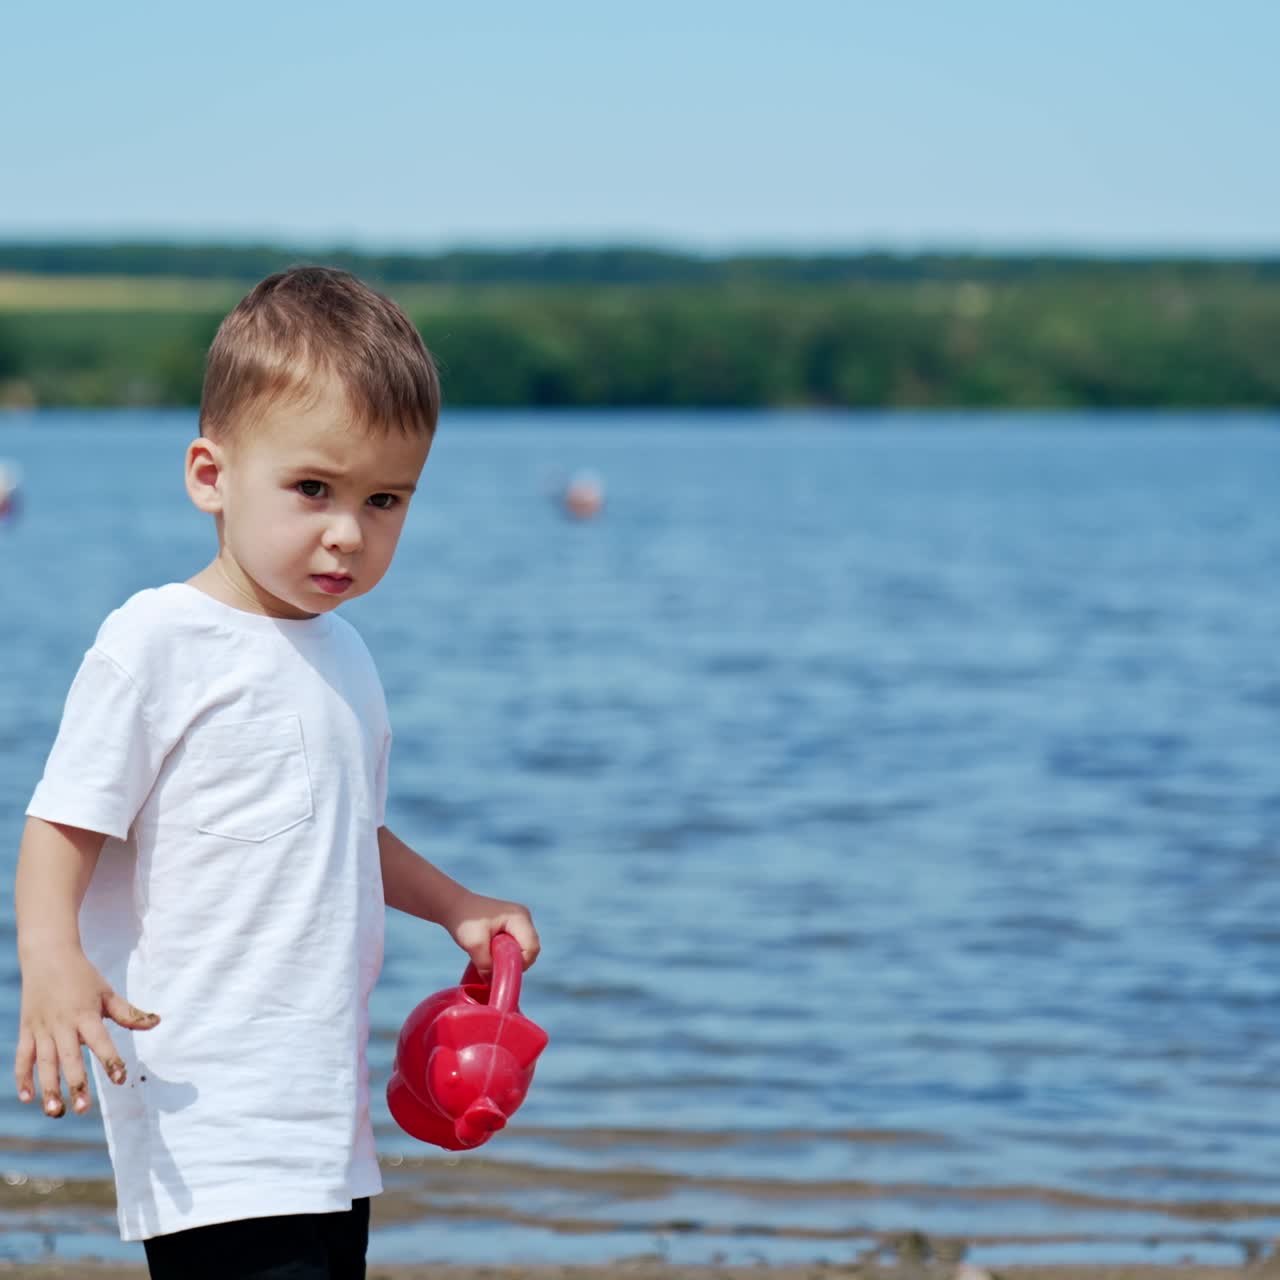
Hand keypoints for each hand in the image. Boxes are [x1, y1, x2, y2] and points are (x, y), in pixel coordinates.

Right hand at [15, 945, 159, 1117]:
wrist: (48, 956)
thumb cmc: (83, 977)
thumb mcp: (107, 992)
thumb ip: (129, 1013)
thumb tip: (156, 1023)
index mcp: (86, 1015)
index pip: (100, 1041)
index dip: (110, 1060)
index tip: (120, 1079)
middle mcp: (63, 1024)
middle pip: (69, 1058)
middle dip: (76, 1084)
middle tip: (83, 1109)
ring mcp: (42, 1029)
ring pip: (44, 1063)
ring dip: (48, 1088)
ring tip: (55, 1111)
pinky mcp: (27, 1030)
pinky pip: (23, 1057)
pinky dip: (23, 1077)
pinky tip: (28, 1097)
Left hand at [440, 892, 539, 974]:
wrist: (454, 905)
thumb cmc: (465, 920)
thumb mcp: (474, 945)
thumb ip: (486, 965)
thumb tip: (494, 982)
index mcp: (519, 918)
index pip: (532, 948)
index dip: (519, 964)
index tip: (500, 969)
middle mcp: (524, 917)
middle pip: (531, 950)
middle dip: (515, 962)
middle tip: (494, 966)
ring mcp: (520, 921)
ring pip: (524, 949)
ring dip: (510, 958)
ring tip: (490, 956)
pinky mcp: (513, 925)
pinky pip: (517, 945)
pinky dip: (506, 953)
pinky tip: (492, 951)